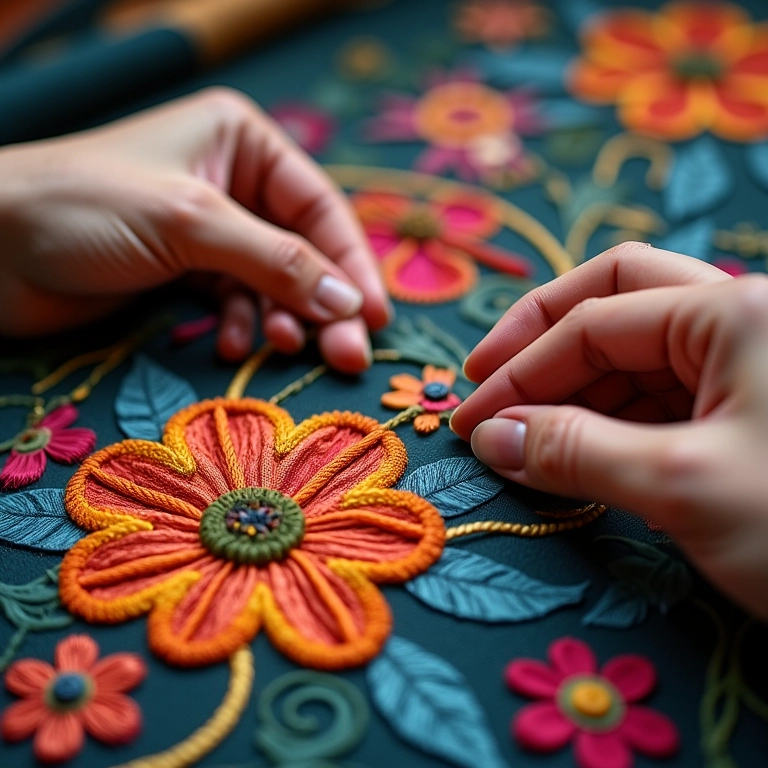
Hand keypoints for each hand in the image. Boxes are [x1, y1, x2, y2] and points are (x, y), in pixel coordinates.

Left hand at [0, 88, 390, 372]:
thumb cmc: (86, 208)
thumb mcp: (192, 223)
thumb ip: (277, 263)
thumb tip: (351, 304)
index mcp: (240, 141)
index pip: (318, 206)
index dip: (350, 263)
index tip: (374, 316)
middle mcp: (231, 181)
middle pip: (301, 249)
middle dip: (322, 303)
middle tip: (347, 355)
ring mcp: (208, 229)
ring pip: (271, 282)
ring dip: (280, 319)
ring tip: (280, 350)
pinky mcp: (184, 270)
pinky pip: (234, 301)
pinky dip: (239, 325)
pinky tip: (229, 345)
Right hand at [451, 242, 767, 618]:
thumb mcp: (683, 486)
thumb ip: (574, 451)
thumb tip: (492, 437)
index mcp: (732, 311)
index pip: (594, 320)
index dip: (519, 367)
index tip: (471, 417)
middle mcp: (740, 321)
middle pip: (614, 307)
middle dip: (541, 350)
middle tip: (486, 395)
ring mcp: (745, 366)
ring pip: (634, 358)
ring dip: (571, 392)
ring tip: (523, 438)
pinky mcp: (746, 412)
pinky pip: (659, 399)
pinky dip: (608, 422)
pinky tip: (575, 453)